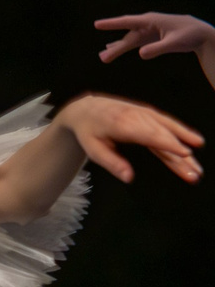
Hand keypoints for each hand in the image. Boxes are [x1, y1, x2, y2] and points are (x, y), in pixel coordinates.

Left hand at [57, 94, 203, 183]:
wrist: (88, 108)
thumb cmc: (90, 131)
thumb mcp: (94, 149)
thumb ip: (112, 163)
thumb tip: (129, 178)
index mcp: (124, 125)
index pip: (151, 135)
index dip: (169, 144)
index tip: (185, 153)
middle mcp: (139, 117)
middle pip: (165, 137)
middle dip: (182, 156)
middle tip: (195, 173)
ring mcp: (147, 114)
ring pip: (171, 131)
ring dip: (187, 146)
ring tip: (198, 162)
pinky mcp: (151, 114)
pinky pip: (169, 124)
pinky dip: (183, 132)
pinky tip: (195, 141)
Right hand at [95, 12, 214, 65]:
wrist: (201, 34)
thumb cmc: (189, 35)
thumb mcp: (174, 43)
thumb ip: (157, 48)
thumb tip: (140, 54)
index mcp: (151, 21)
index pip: (128, 22)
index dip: (112, 24)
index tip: (97, 24)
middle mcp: (147, 24)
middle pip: (128, 37)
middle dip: (115, 47)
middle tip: (103, 58)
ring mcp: (149, 31)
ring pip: (130, 40)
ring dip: (118, 48)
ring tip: (103, 57)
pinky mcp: (152, 37)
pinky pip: (134, 42)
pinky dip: (124, 46)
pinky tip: (113, 48)